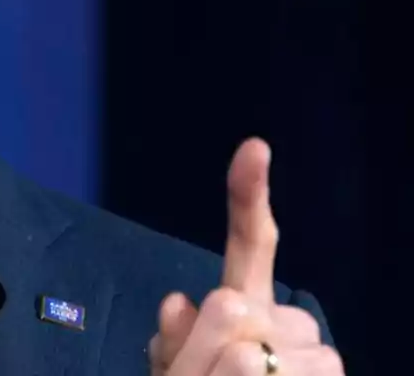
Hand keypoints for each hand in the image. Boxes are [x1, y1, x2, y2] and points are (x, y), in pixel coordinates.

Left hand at [148, 138, 343, 374]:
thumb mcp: (170, 373)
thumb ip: (170, 343)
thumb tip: (178, 301)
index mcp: (241, 305)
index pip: (248, 244)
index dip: (249, 195)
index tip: (254, 146)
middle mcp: (284, 319)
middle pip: (236, 308)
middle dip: (206, 352)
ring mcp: (314, 351)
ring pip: (256, 352)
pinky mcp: (329, 374)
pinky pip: (292, 375)